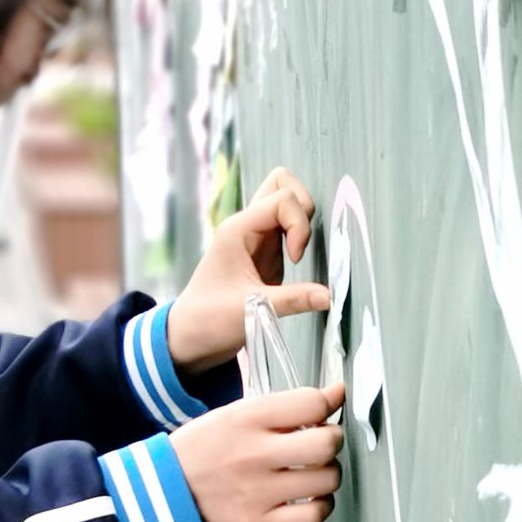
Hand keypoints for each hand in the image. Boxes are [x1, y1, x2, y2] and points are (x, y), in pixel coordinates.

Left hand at [165, 167, 331, 371]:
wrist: (191, 337)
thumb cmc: (209, 320)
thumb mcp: (252, 310)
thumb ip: (293, 300)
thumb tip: (330, 296)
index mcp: (238, 229)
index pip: (283, 198)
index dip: (299, 225)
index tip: (295, 260)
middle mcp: (247, 226)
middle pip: (283, 184)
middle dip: (303, 208)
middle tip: (301, 244)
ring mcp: (257, 237)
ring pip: (286, 201)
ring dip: (301, 221)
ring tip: (299, 253)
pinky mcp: (266, 252)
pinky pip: (288, 226)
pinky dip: (300, 234)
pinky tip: (298, 261)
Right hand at [170, 383, 345, 521]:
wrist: (168, 486)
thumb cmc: (206, 447)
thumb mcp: (239, 412)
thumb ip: (288, 404)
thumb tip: (336, 392)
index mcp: (247, 418)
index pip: (312, 403)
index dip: (325, 406)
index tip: (321, 414)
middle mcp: (254, 453)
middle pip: (326, 444)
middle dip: (331, 441)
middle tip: (321, 443)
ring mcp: (257, 491)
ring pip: (326, 480)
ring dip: (328, 474)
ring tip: (313, 472)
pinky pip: (313, 516)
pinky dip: (321, 507)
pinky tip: (310, 498)